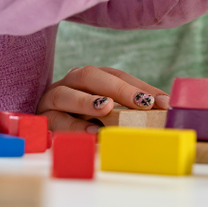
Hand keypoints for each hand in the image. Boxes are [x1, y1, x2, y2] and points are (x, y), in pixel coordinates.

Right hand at [38, 66, 169, 132]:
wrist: (42, 127)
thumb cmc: (83, 120)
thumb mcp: (108, 113)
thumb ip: (129, 110)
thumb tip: (165, 112)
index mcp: (88, 78)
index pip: (115, 75)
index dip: (139, 86)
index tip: (164, 103)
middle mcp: (70, 83)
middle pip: (89, 76)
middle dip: (118, 89)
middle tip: (142, 103)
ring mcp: (52, 99)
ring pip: (65, 94)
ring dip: (87, 101)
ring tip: (107, 107)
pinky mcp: (44, 118)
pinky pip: (56, 120)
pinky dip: (74, 125)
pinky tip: (93, 131)